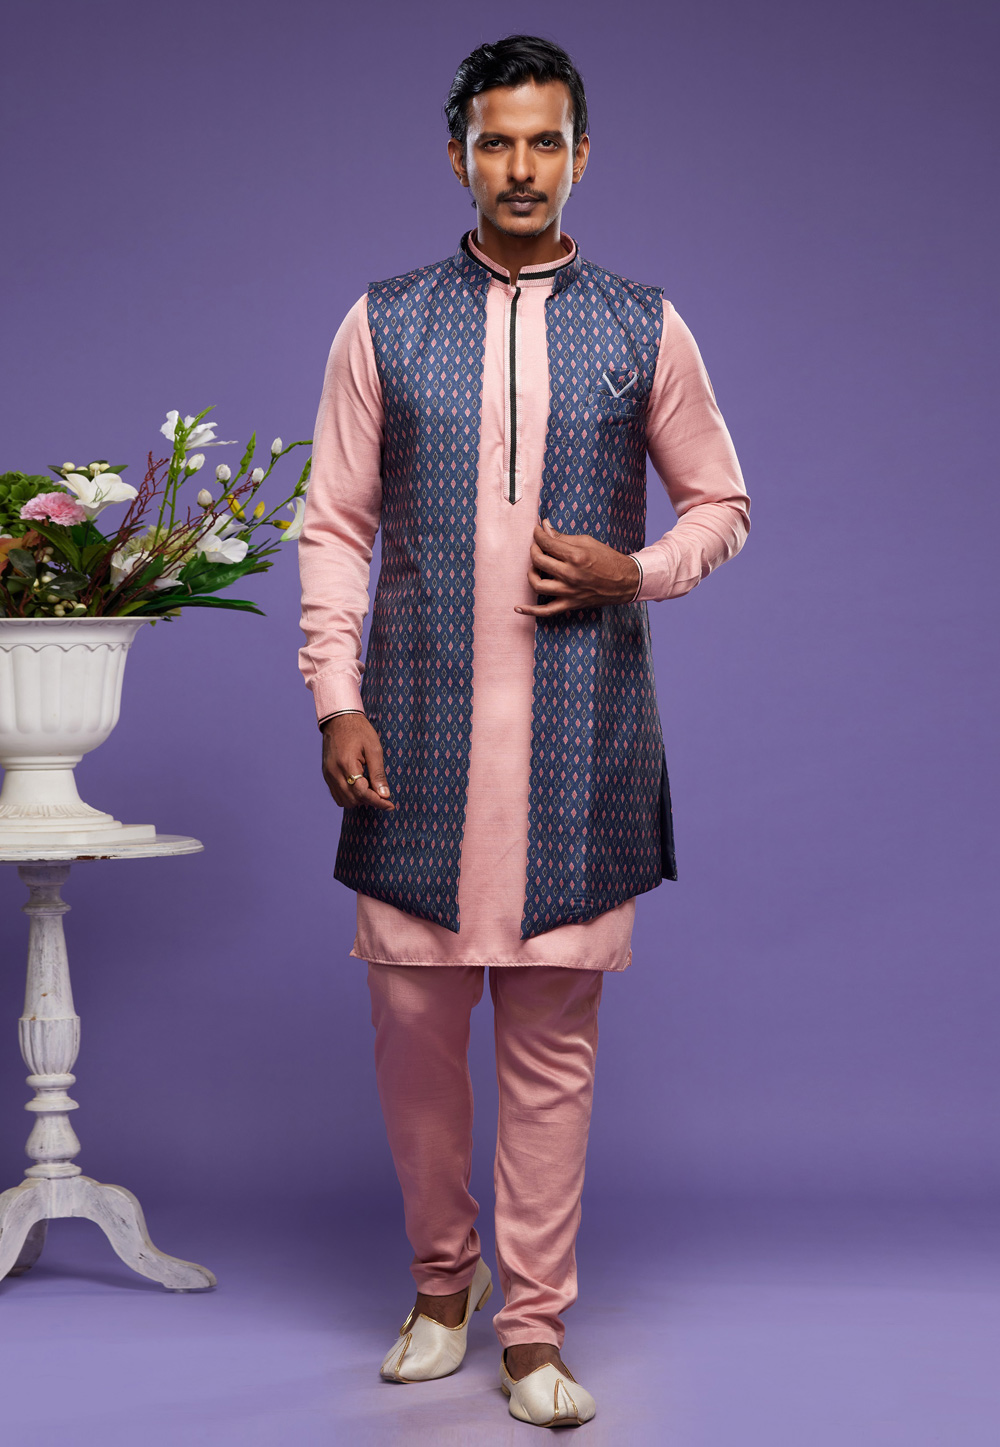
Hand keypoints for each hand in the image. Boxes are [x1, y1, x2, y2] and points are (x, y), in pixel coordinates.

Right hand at [321, 714, 393, 810]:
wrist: (339, 719)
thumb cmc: (359, 731)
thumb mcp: (374, 749)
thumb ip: (378, 774)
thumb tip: (384, 795)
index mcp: (347, 765)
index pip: (362, 793)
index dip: (378, 802)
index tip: (390, 805)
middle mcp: (334, 772)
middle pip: (353, 800)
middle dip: (369, 800)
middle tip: (382, 793)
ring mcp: (328, 774)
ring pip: (343, 801)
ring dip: (358, 799)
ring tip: (370, 787)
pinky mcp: (326, 774)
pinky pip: (337, 794)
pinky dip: (349, 795)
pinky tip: (359, 786)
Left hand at [515, 517, 640, 617]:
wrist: (625, 582)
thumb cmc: (607, 559)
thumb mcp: (587, 542)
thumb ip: (563, 537)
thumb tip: (544, 526)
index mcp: (576, 556)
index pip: (547, 543)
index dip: (538, 534)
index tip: (537, 531)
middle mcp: (570, 575)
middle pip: (538, 561)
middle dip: (534, 550)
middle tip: (537, 546)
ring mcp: (569, 592)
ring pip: (537, 584)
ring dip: (531, 573)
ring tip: (536, 567)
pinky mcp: (570, 604)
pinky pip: (545, 611)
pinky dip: (530, 611)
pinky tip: (518, 608)